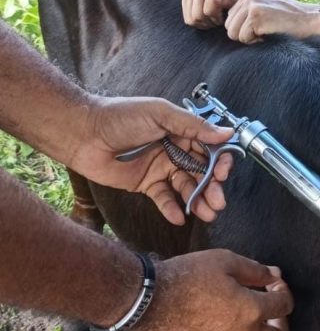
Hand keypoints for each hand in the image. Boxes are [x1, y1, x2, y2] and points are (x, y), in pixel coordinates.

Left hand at [69, 95, 235, 225]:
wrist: (84, 134)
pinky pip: (164, 198)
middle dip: (212, 188)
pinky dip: (172, 208)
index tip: (224, 173)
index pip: (209, 149)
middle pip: (201, 172)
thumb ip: (193, 125)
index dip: (220, 162)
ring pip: (186, 188)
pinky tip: (179, 216)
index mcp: (180, 131)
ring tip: (207, 214)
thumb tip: (226, 133)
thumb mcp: (160, 114)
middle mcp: (174, 150)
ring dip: (198, 201)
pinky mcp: (146, 184)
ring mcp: (161, 168)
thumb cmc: (119, 117)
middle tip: (218, 202)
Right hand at [136, 250, 293, 330]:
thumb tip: (274, 275)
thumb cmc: (187, 277)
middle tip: (271, 309)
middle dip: (282, 323)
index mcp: (251, 311)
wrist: (150, 302)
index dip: (284, 291)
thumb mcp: (224, 261)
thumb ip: (255, 270)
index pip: (284, 306)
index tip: (274, 282)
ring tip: (257, 326)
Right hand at [181, 0, 248, 27]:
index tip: (226, 15)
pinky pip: (187, 16)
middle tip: (220, 18)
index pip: (209, 10)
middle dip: (211, 21)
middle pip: (198, 14)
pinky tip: (207, 16)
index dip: (219, 19)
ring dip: (204, 22)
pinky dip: (197, 21)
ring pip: (191, 17)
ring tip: (214, 17)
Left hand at [224, 0, 319, 42]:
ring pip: (233, 32)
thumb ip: (248, 11)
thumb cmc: (291, 21)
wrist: (312, 22)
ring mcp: (252, 2)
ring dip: (249, 39)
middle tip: (265, 31)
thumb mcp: (268, 8)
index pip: (231, 15)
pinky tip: (269, 34)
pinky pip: (243, 38)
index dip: (244, 28)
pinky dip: (256, 42)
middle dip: (244, 34)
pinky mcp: (256, 15)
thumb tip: (227, 24)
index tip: (262, 26)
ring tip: (266, 32)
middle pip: (229, 24)